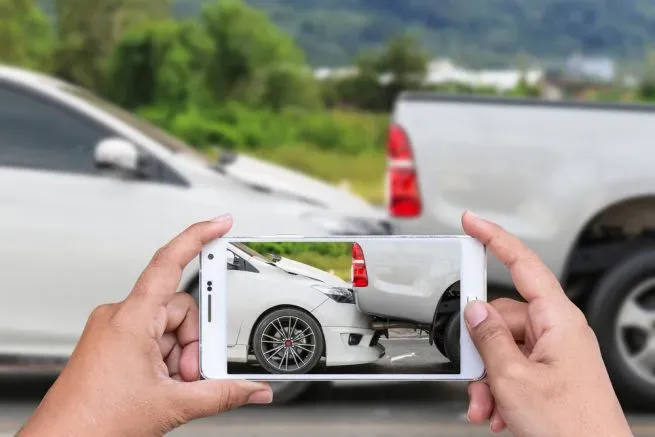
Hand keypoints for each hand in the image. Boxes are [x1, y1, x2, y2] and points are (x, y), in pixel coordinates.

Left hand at [18, 215, 272, 436]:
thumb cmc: (95, 422)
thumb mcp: (173, 404)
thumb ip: (223, 393)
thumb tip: (253, 389)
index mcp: (131, 319)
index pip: (169, 262)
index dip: (198, 237)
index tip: (220, 224)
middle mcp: (120, 317)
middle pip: (180, 310)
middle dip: (194, 344)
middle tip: (191, 374)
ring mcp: (114, 331)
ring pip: (168, 329)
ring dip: (180, 358)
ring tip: (171, 388)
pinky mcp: (112, 344)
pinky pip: (152, 339)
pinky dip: (165, 361)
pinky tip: (162, 385)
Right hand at [461, 212, 632, 436]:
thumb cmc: (572, 428)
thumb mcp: (514, 378)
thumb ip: (489, 338)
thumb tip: (474, 311)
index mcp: (558, 320)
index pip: (523, 263)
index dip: (494, 238)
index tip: (473, 223)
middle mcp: (558, 332)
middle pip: (502, 317)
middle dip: (480, 349)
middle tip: (474, 375)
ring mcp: (555, 355)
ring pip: (503, 348)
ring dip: (487, 378)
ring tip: (487, 405)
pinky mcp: (551, 375)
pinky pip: (513, 368)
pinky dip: (498, 389)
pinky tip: (498, 412)